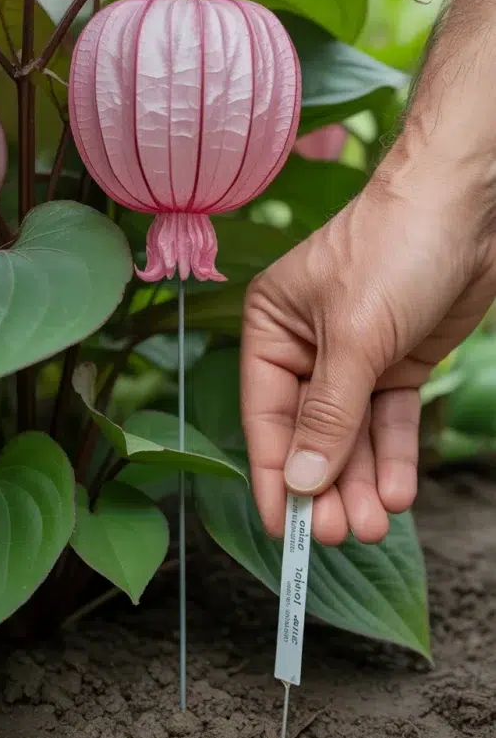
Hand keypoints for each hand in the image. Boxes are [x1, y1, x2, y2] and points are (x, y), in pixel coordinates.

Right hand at [241, 156, 495, 545]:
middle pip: (312, 434)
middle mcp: (308, 347)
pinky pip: (390, 422)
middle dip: (328, 486)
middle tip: (340, 534)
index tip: (285, 529)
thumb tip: (300, 483)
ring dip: (364, 481)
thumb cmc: (395, 247)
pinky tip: (397, 494)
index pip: (267, 417)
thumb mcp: (355, 337)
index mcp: (272, 329)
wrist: (470, 203)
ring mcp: (356, 358)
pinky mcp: (398, 363)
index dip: (275, 476)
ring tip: (373, 527)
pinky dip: (394, 457)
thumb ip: (327, 415)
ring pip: (354, 436)